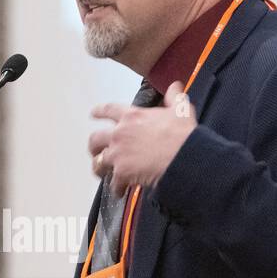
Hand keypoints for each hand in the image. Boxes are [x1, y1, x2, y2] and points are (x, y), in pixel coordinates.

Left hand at [88, 81, 196, 197]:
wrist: (183, 157)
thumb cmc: (182, 134)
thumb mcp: (180, 110)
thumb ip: (174, 97)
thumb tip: (175, 87)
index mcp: (132, 116)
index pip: (108, 110)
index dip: (99, 112)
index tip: (93, 114)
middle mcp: (120, 133)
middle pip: (95, 138)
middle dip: (94, 145)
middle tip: (96, 150)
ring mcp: (118, 153)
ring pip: (98, 161)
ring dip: (100, 167)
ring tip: (103, 172)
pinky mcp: (122, 172)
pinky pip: (113, 183)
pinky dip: (116, 188)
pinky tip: (120, 191)